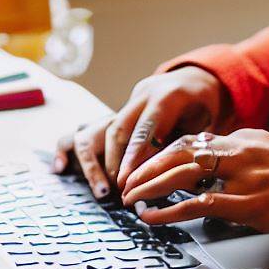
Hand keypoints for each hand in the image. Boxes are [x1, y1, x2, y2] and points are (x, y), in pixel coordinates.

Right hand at [53, 66, 229, 197]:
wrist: (192, 78)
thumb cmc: (203, 105)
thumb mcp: (207, 121)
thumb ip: (190, 143)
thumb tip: (176, 171)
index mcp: (165, 97)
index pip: (145, 128)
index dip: (135, 156)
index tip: (129, 180)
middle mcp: (140, 97)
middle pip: (117, 130)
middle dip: (115, 164)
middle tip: (118, 191)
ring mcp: (124, 103)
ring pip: (99, 130)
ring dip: (97, 163)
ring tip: (103, 189)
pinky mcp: (115, 112)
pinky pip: (87, 130)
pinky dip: (73, 150)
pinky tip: (61, 168)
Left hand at [121, 128, 268, 237]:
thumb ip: (246, 164)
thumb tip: (217, 183)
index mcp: (248, 138)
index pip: (193, 140)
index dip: (162, 154)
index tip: (143, 166)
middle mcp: (243, 150)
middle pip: (179, 151)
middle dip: (146, 166)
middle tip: (127, 182)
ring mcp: (247, 176)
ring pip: (183, 174)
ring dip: (150, 186)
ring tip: (130, 199)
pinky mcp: (253, 204)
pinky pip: (199, 205)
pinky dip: (170, 210)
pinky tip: (153, 217)